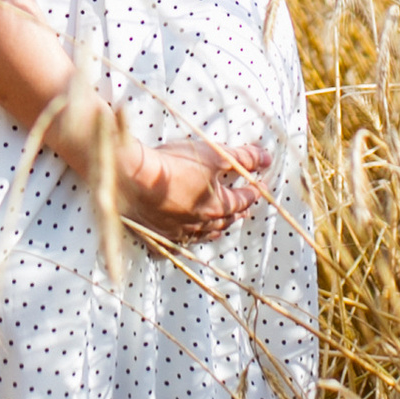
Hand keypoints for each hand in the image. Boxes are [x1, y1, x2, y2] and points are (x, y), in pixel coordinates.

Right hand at [110, 113, 269, 252]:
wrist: (132, 178)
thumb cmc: (173, 164)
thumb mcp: (214, 154)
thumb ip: (243, 157)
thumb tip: (267, 158)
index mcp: (218, 205)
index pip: (242, 199)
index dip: (252, 191)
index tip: (259, 187)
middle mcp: (201, 223)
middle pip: (224, 219)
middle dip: (235, 212)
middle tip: (243, 209)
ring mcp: (178, 231)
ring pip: (202, 233)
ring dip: (213, 228)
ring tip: (219, 226)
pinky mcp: (157, 235)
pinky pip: (174, 243)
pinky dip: (182, 240)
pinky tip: (181, 239)